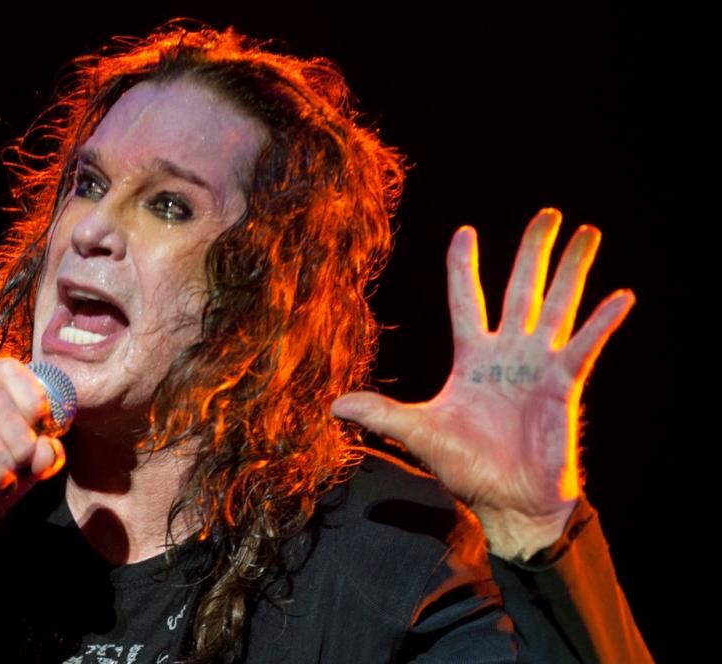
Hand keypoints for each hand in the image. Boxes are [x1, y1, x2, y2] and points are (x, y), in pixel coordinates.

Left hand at [331, 208, 634, 558]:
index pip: (467, 300)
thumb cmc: (466, 466)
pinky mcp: (563, 385)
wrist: (506, 500)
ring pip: (558, 306)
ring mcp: (538, 365)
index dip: (465, 267)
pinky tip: (621, 296)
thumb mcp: (418, 432)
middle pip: (521, 290)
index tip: (465, 230)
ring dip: (572, 270)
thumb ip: (381, 413)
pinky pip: (584, 346)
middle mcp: (508, 353)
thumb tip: (333, 405)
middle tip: (548, 213)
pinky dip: (601, 323)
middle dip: (534, 251)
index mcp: (472, 358)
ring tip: (587, 233)